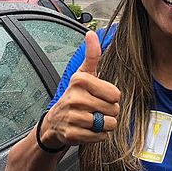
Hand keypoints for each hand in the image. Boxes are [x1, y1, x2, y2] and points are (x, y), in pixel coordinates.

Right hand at [42, 31, 120, 146]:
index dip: (111, 97)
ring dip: (104, 124)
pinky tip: (87, 129)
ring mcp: (73, 117)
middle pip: (114, 110)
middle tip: (95, 109)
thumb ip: (91, 55)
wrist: (55, 120)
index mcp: (80, 80)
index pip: (115, 94)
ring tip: (92, 119)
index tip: (99, 95)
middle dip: (109, 112)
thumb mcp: (83, 74)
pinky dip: (97, 135)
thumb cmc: (75, 95)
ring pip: (108, 124)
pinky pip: (99, 137)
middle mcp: (75, 98)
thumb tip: (91, 33)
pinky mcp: (72, 134)